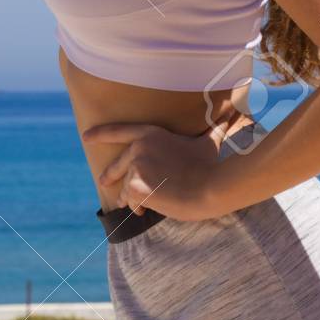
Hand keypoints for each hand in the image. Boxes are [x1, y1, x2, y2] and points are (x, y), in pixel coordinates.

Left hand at [82, 121, 224, 221]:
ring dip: (134, 198)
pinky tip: (151, 209)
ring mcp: (136, 167)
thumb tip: (233, 109)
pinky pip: (131, 202)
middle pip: (117, 166)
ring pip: (126, 188)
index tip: (85, 137)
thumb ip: (215, 127)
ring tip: (148, 204)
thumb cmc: (210, 165)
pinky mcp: (135, 187)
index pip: (118, 131)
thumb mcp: (208, 142)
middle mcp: (138, 147)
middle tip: (104, 184)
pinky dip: (139, 208)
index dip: (100, 133)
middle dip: (110, 177)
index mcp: (150, 134)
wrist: (209, 187)